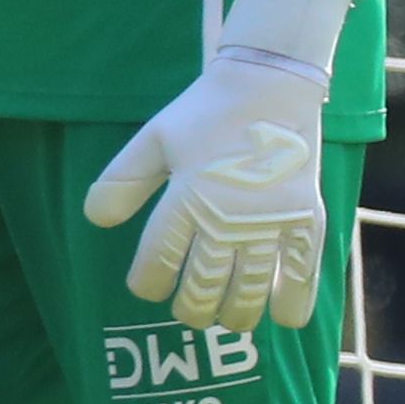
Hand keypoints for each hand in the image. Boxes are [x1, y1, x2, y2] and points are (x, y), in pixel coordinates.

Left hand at [80, 0, 354, 331]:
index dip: (148, 283)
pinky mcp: (308, 218)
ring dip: (235, 313)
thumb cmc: (205, 114)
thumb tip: (97, 220)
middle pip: (204, 287)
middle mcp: (229, 217)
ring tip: (225, 316)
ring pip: (251, 290)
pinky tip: (281, 319)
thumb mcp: (154, 140)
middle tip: (188, 309)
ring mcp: (272, 221)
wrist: (270, 85)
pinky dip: (293, 303)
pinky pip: (303, 273)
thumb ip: (122, 180)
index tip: (147, 287)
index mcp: (187, 197)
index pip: (158, 260)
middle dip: (191, 308)